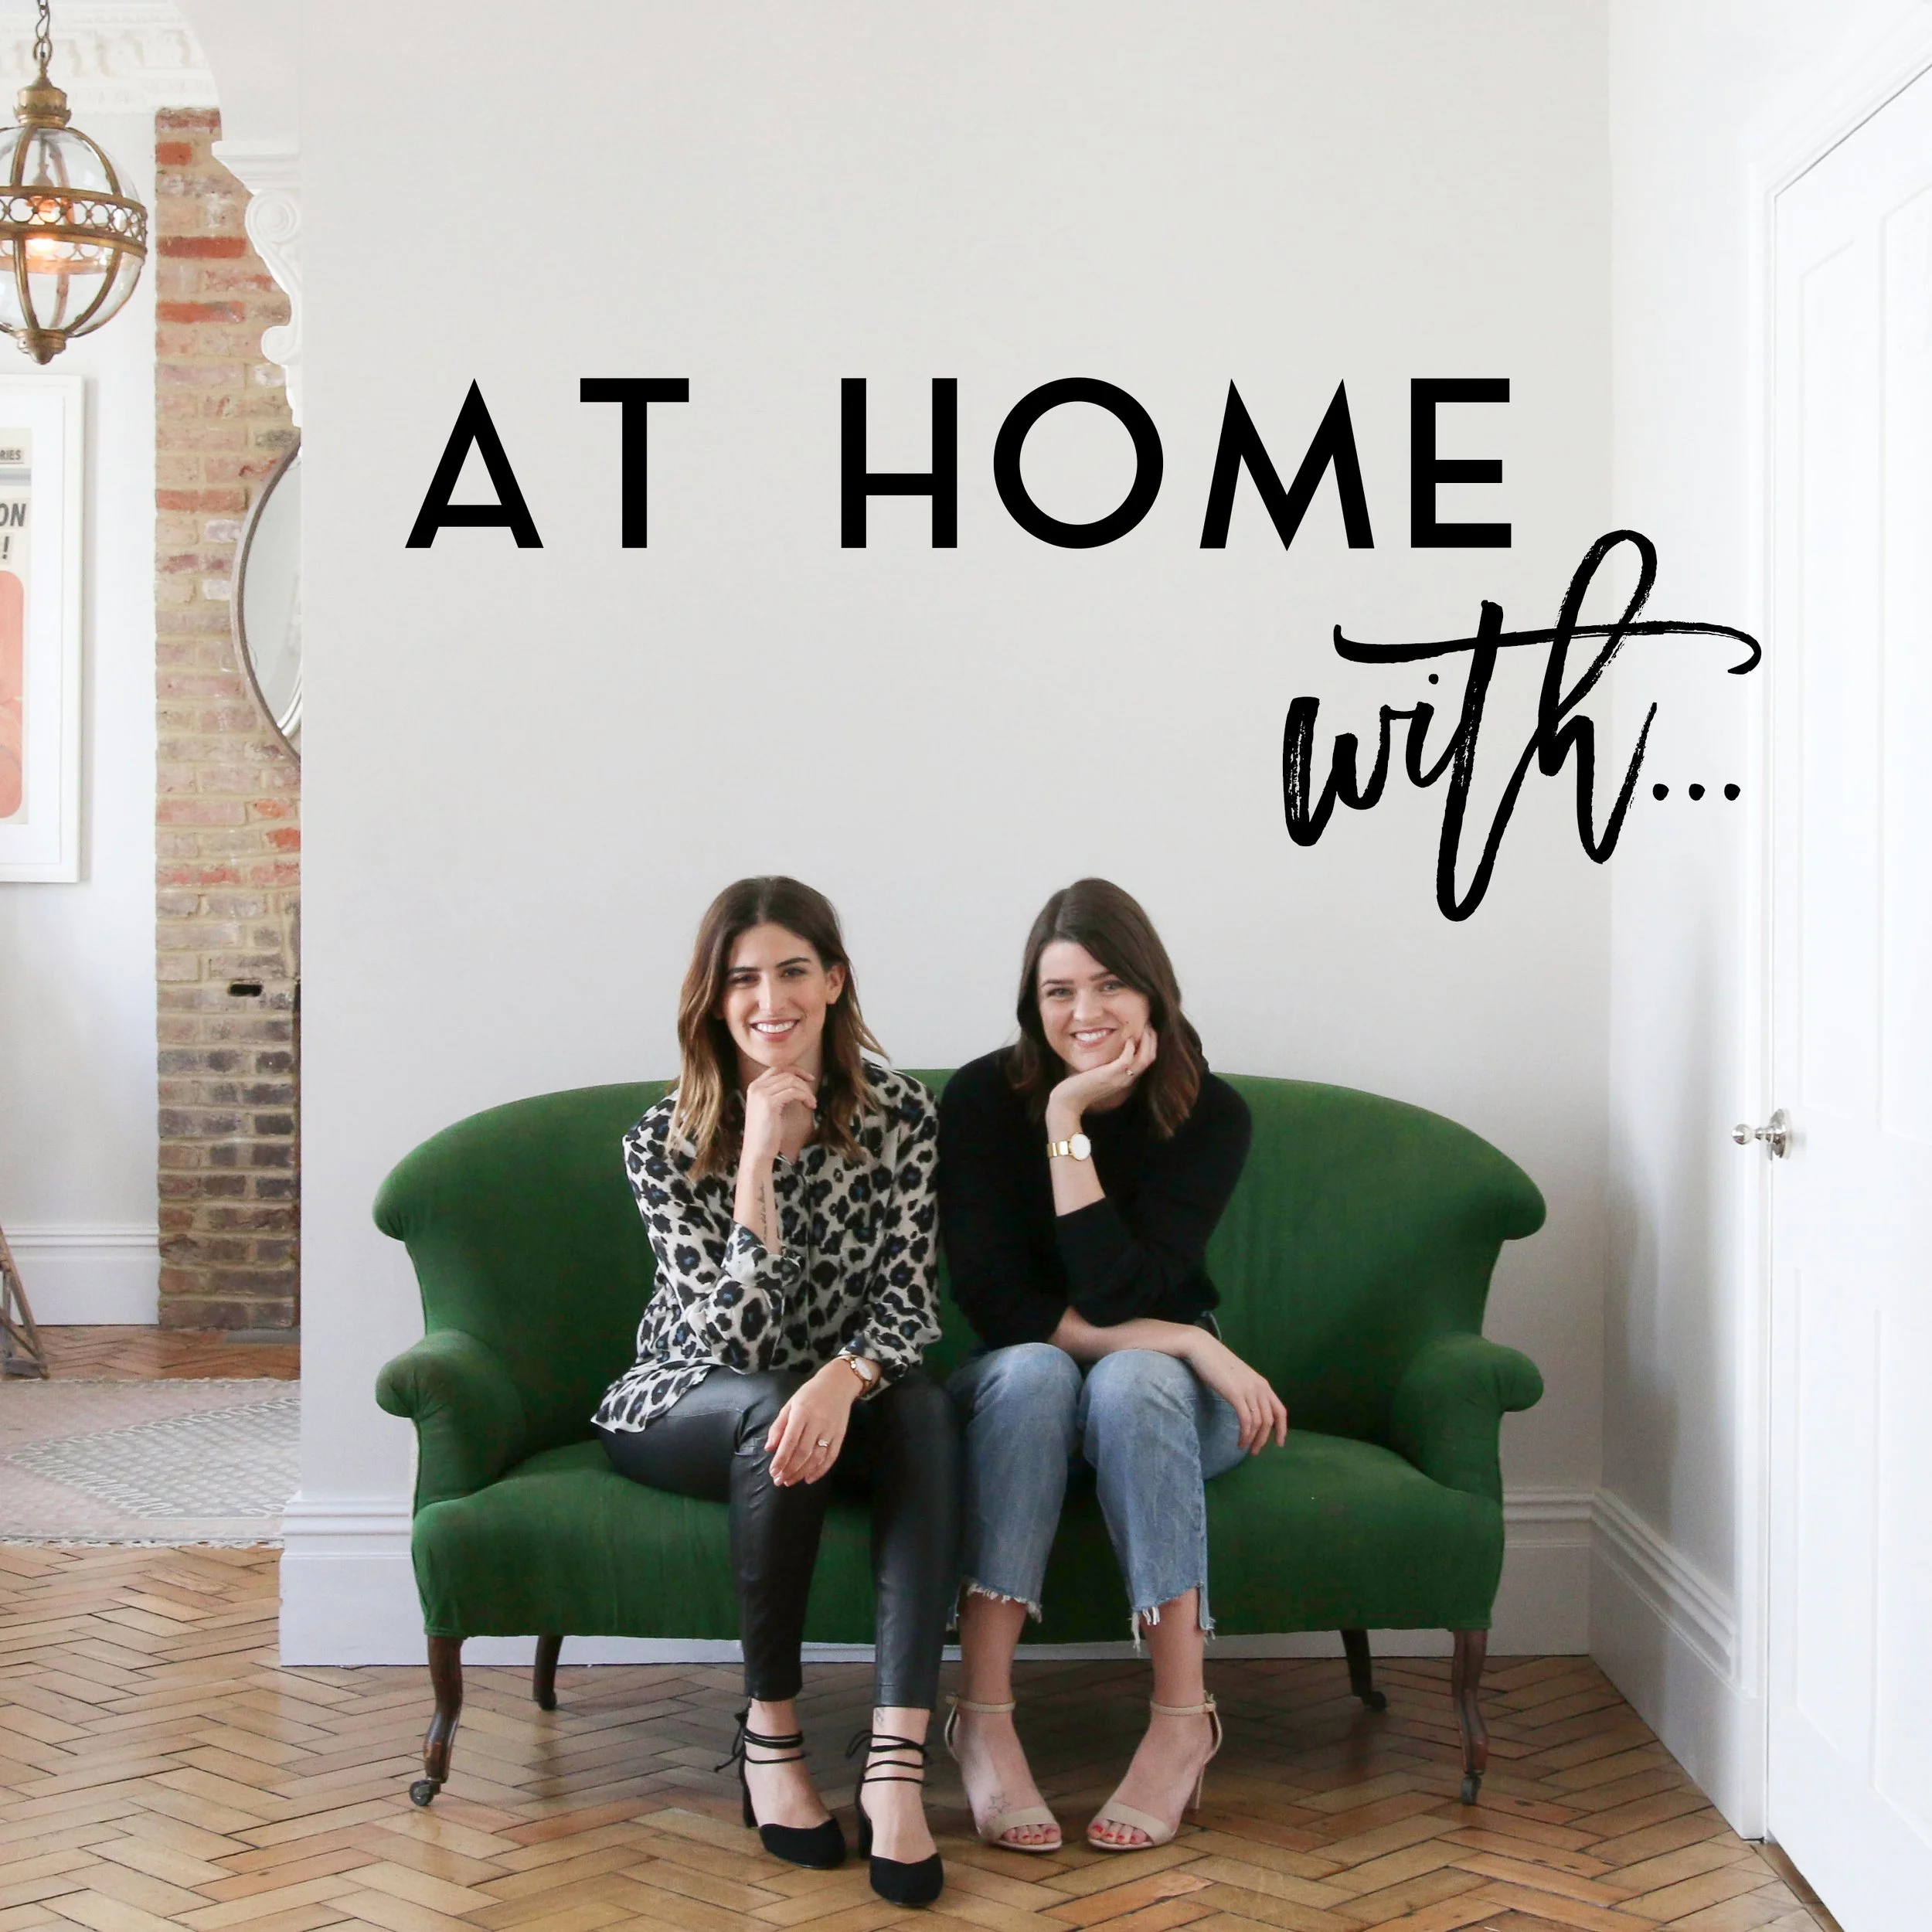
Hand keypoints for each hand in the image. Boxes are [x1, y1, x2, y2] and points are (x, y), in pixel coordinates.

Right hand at [742, 1064, 818, 1166]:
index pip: (778, 1068)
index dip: (796, 1070)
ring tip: (812, 1104)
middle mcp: (755, 1087)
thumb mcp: (770, 1108)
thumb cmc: (766, 1133)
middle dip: (803, 1082)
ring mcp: (761, 1094)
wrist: (757, 1151)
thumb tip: (797, 1082)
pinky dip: (805, 1097)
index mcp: (754, 1086)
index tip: (809, 1078)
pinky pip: (793, 1092)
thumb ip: (777, 1093)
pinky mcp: (769, 1103)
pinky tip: (809, 1106)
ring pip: (791, 1081)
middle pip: (786, 1073)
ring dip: (806, 1091)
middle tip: (812, 1097)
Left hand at [764, 1362, 859, 1485]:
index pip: (790, 1441)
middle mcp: (817, 1422)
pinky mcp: (840, 1435)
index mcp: (802, 1413)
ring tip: (790, 1481)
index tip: (773, 1472)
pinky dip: (821, 1470)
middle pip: (802, 1453)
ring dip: (802, 1472)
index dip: (781, 1459)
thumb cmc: (810, 1393)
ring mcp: (830, 1430)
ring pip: (816, 1457)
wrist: (839, 1383)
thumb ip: (779, 1426)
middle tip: (779, 1481)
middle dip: (789, 1469)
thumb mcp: (791, 1404)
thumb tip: (769, 1448)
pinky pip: (831, 1456)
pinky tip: (810, 1478)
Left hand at [1046, 1027, 1156, 1134]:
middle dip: (1152, 1038)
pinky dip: (1130, 1048)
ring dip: (1146, 1040)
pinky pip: (1127, 1060)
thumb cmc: (1080, 1085)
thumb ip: (1107, 1062)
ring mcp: (1119, 1078)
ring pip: (1144, 1058)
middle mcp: (1126, 1079)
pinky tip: (1127, 1038)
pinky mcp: (1109, 1075)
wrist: (1069, 1101)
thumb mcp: (1098, 1072)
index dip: (1150, 1042)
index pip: (1148, 1059)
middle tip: (1147, 1023)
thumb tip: (1108, 1047)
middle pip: (1150, 1057)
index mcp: (1126, 1078)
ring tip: (1143, 1026)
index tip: (1145, 1027)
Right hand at [1184, 1333, 1288, 1454]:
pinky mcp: (1235, 1394)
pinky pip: (1246, 1420)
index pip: (1280, 1411)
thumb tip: (1249, 1408)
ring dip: (1253, 1439)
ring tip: (1244, 1448)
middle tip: (1255, 1451)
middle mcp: (1259, 1388)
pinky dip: (1245, 1434)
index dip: (1282, 1429)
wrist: (1203, 1349)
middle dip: (1264, 1439)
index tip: (1279, 1443)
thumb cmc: (1218, 1363)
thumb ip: (1247, 1390)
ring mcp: (1248, 1390)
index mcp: (1263, 1384)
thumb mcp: (1240, 1377)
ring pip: (1258, 1423)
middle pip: (1269, 1421)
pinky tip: (1239, 1441)